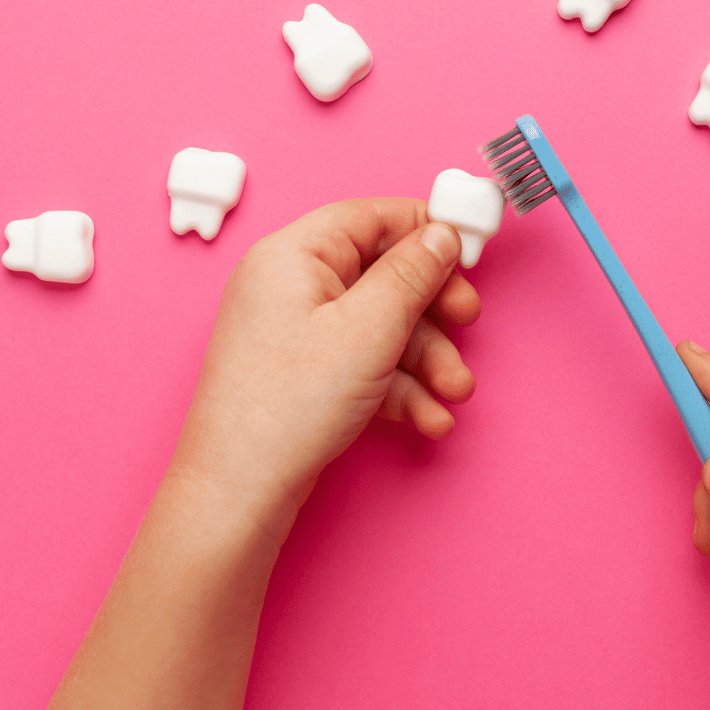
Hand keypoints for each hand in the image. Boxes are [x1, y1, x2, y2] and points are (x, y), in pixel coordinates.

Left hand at [171, 198, 479, 537]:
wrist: (241, 492)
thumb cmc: (286, 406)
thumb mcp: (369, 329)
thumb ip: (412, 274)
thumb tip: (440, 235)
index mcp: (293, 256)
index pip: (370, 218)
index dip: (424, 229)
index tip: (469, 249)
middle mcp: (291, 287)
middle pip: (384, 275)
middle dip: (434, 311)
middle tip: (467, 324)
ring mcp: (297, 334)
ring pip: (383, 327)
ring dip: (427, 360)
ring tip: (453, 393)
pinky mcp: (307, 376)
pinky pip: (367, 365)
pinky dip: (402, 389)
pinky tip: (428, 419)